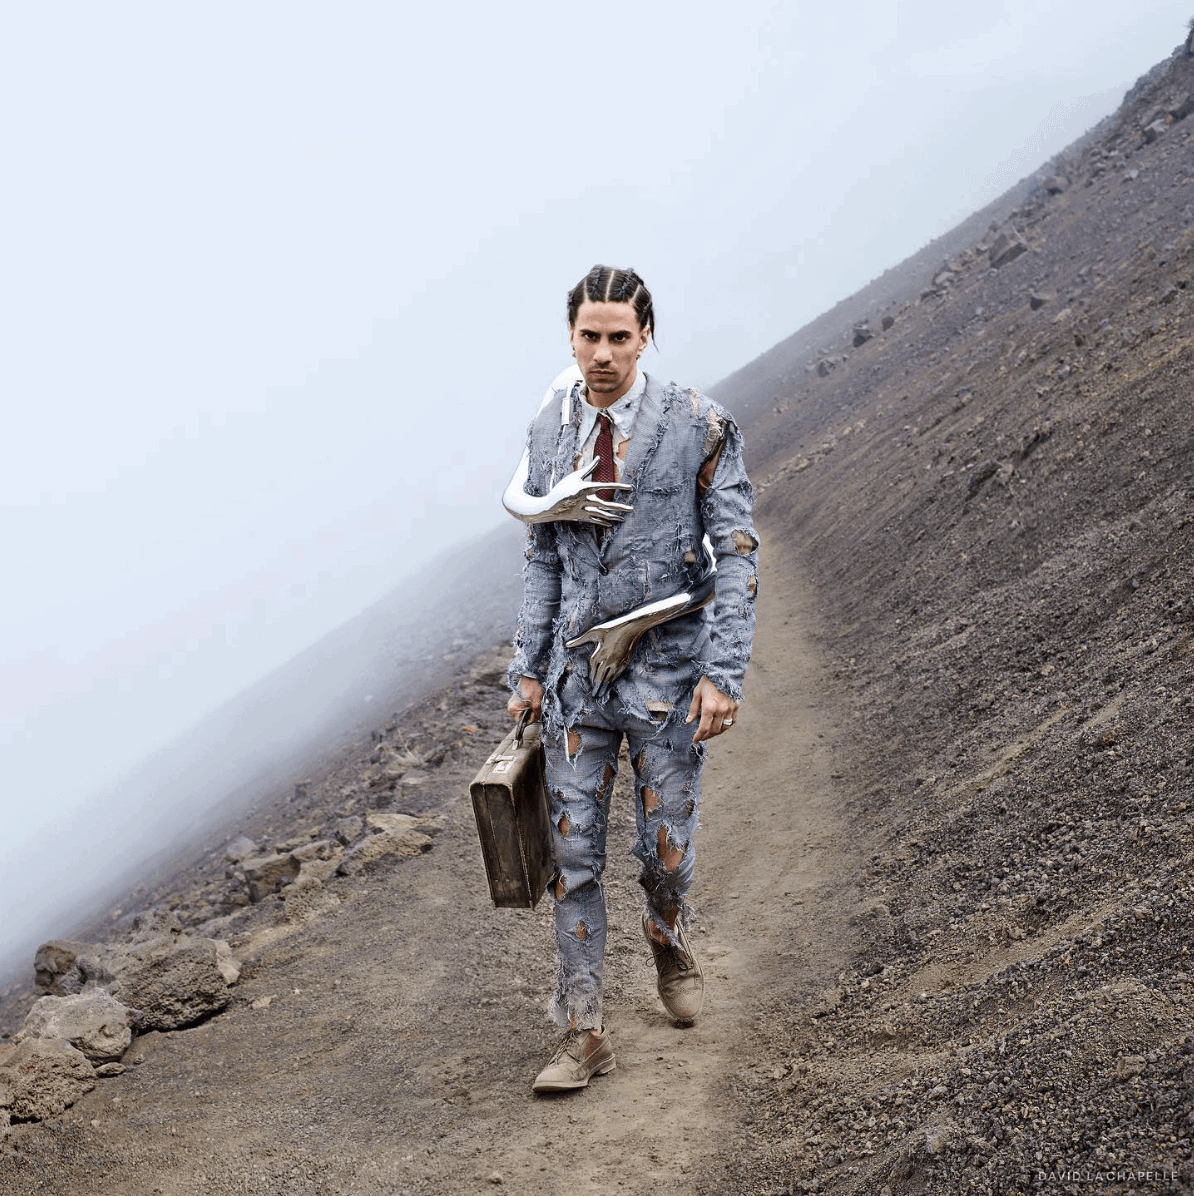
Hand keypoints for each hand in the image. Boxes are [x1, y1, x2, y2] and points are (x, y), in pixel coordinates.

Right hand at [503, 450, 633, 526]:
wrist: (549, 506)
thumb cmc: (562, 488)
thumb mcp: (574, 477)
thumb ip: (589, 468)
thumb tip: (599, 457)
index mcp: (584, 488)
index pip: (604, 486)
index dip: (618, 486)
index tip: (629, 488)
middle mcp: (584, 500)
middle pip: (605, 504)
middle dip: (619, 507)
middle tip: (632, 509)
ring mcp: (582, 510)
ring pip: (602, 514)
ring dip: (614, 516)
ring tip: (624, 517)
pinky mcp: (580, 517)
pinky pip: (595, 520)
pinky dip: (603, 522)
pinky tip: (612, 523)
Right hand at [508, 676, 543, 722]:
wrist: (532, 674)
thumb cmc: (533, 688)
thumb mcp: (537, 703)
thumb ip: (536, 714)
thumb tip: (536, 718)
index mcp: (513, 709)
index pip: (522, 722)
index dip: (531, 719)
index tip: (535, 712)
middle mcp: (511, 706)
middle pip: (522, 717)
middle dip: (531, 713)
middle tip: (536, 705)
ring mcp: (513, 701)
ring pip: (524, 711)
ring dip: (530, 708)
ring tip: (534, 700)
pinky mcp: (516, 698)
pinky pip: (523, 705)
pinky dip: (529, 704)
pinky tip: (532, 698)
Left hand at [685, 677, 737, 743]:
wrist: (723, 670)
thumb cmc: (708, 681)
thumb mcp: (697, 693)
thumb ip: (693, 709)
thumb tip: (689, 721)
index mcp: (709, 707)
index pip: (704, 728)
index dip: (698, 736)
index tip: (695, 740)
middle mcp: (721, 710)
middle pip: (714, 730)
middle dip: (706, 736)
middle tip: (701, 737)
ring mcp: (730, 709)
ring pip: (724, 728)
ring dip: (716, 733)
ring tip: (709, 734)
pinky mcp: (736, 706)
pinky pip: (732, 721)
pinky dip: (726, 726)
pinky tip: (720, 727)